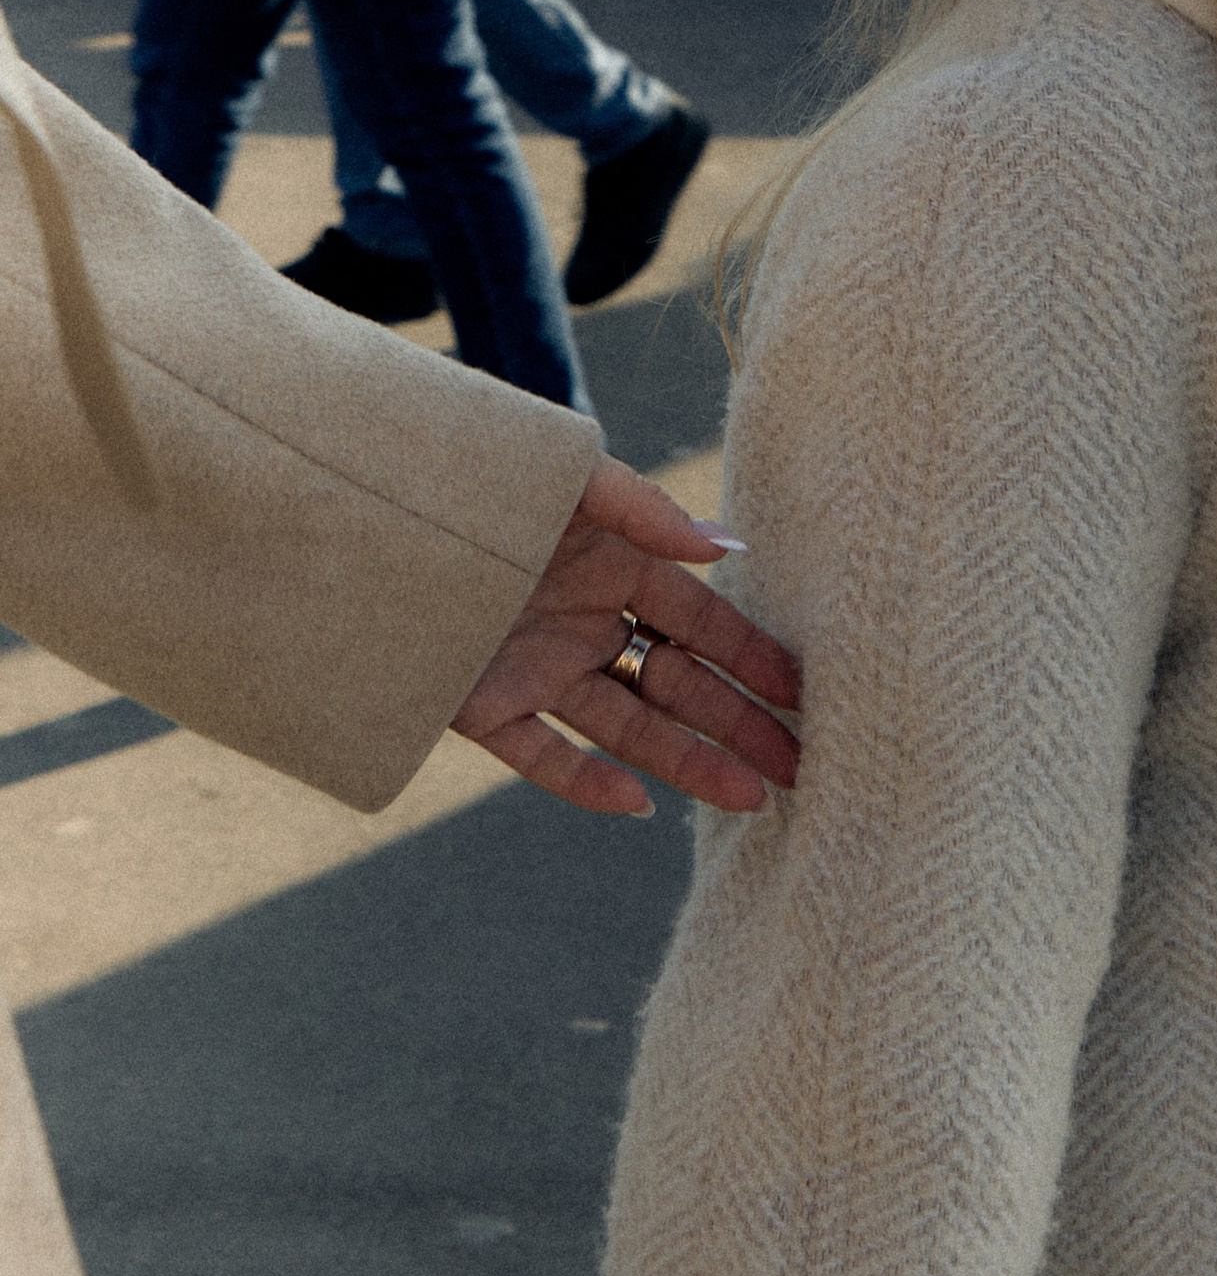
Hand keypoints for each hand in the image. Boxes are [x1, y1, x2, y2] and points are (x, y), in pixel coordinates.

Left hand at [452, 457, 799, 817]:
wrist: (349, 505)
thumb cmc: (469, 470)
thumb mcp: (566, 478)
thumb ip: (645, 512)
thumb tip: (730, 548)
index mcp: (612, 563)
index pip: (703, 622)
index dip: (755, 658)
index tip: (808, 694)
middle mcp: (583, 619)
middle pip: (679, 684)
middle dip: (742, 724)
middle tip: (804, 767)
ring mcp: (535, 666)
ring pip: (626, 726)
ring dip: (688, 761)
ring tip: (750, 799)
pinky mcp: (480, 705)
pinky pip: (540, 753)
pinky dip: (584, 780)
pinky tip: (636, 805)